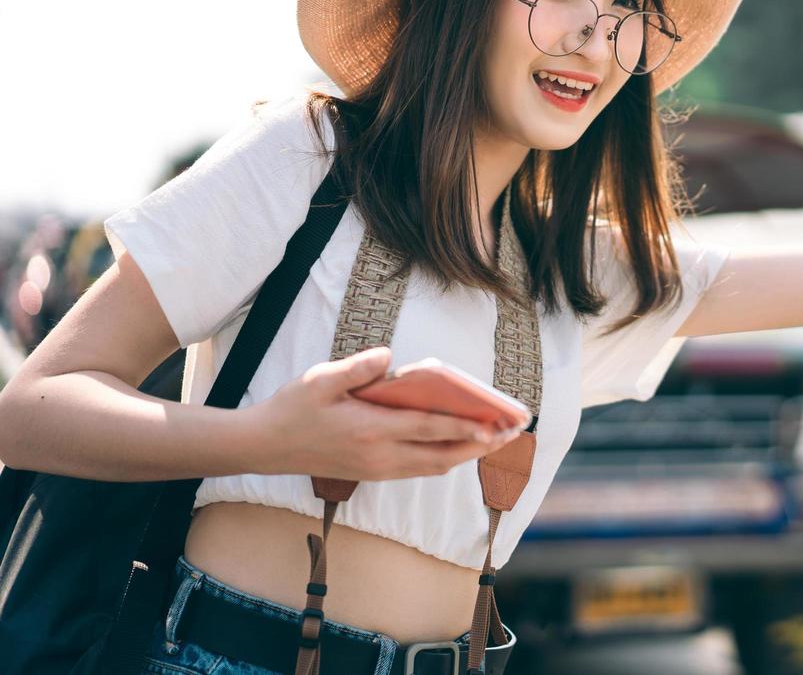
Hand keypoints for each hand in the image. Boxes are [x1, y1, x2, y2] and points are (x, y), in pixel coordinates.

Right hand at [245, 347, 519, 479]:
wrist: (263, 446)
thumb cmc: (293, 408)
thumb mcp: (320, 380)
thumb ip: (358, 368)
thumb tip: (389, 357)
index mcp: (370, 430)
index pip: (430, 429)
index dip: (466, 428)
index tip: (496, 426)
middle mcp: (379, 456)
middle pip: (441, 456)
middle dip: (479, 447)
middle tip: (510, 434)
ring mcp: (376, 469)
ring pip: (432, 467)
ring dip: (465, 455)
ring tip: (493, 440)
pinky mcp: (371, 473)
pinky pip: (417, 469)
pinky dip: (442, 458)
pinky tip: (456, 445)